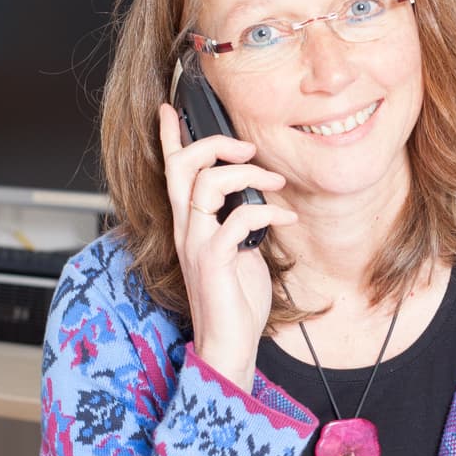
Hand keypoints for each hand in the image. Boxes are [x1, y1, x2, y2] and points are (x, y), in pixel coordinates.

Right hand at [158, 103, 295, 388]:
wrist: (228, 345)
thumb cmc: (235, 300)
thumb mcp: (238, 250)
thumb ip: (237, 221)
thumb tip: (256, 196)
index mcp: (190, 224)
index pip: (171, 172)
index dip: (170, 138)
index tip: (169, 109)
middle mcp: (186, 230)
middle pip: (182, 167)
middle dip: (213, 145)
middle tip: (247, 147)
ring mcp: (196, 244)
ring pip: (206, 186)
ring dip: (246, 175)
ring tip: (276, 183)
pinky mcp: (213, 261)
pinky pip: (236, 219)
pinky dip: (267, 211)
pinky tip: (286, 217)